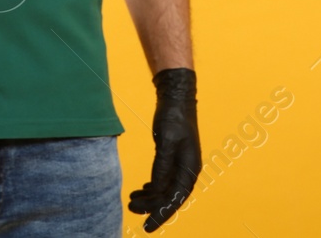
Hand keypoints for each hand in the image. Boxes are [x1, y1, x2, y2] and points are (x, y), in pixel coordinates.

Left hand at [128, 67, 199, 231]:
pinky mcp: (174, 157)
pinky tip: (141, 189)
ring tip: (131, 200)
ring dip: (150, 197)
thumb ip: (161, 167)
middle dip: (151, 206)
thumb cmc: (173, 117)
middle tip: (131, 208)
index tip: (147, 227)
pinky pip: (164, 179)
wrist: (177, 97)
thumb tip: (155, 190)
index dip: (161, 214)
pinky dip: (152, 187)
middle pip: (170, 196)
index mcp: (190, 167)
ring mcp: (181, 163)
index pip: (175, 199)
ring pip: (165, 188)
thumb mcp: (166, 141)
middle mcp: (188, 168)